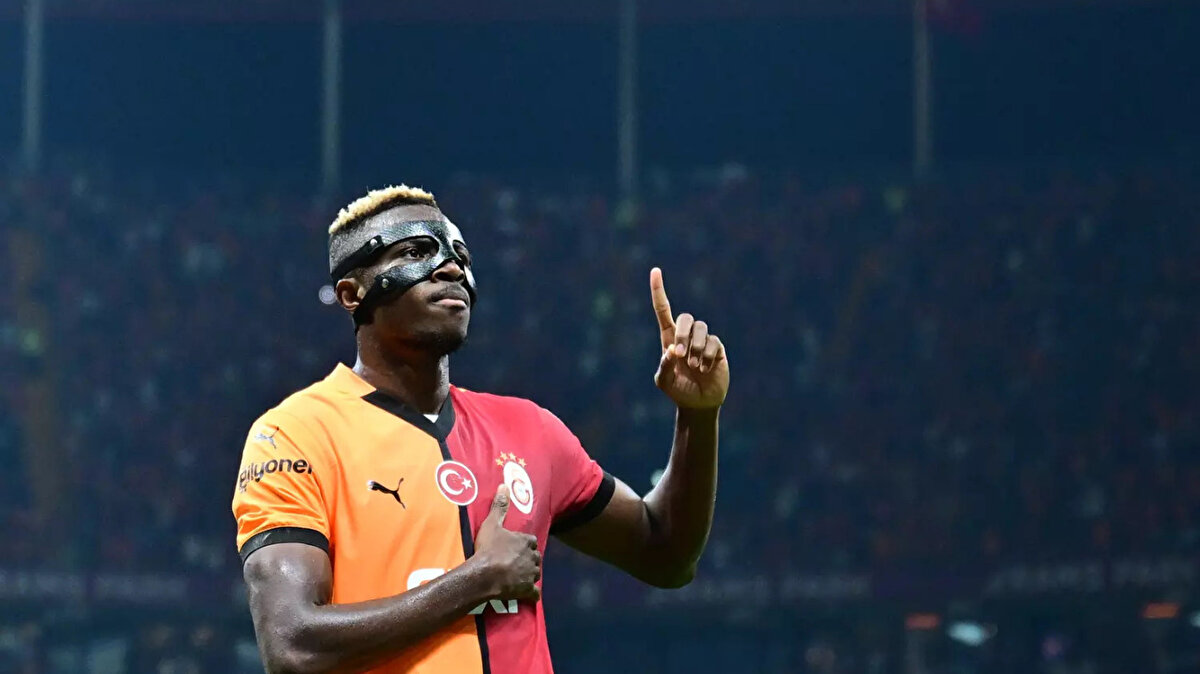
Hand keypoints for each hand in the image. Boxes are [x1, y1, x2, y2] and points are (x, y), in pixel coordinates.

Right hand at [473, 485, 541, 601]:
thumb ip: (500, 506)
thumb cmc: (488, 549)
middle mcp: (533, 557)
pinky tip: (524, 594)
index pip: (531, 542)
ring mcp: (532, 574)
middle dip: (528, 560)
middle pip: (535, 557)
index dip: (524, 545)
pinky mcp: (528, 590)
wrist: (484, 575)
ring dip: (529, 575)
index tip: (514, 548)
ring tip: (517, 577)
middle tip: (513, 563)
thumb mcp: (492, 524)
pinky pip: (534, 593)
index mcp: (527, 541)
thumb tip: (505, 485)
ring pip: (536, 574)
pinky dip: (531, 594)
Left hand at [650, 267, 729, 409]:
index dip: (659, 290)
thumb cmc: (678, 390)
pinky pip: (714, 342)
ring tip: (695, 366)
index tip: (655, 271)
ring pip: (701, 328)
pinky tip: (705, 369)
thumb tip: (671, 350)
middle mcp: (686, 336)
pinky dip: (708, 356)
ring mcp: (703, 341)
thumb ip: (664, 366)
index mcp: (669, 338)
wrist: (699, 403)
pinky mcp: (718, 349)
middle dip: (682, 334)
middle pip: (685, 318)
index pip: (663, 310)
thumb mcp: (664, 381)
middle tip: (679, 355)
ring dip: (696, 348)